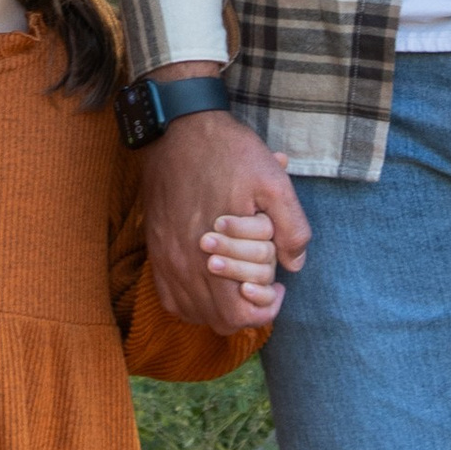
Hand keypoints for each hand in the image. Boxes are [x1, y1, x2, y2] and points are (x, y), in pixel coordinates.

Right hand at [143, 80, 308, 330]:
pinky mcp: (155, 250)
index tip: (277, 286)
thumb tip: (295, 265)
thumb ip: (291, 227)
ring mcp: (166, 260)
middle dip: (246, 310)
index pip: (240, 315)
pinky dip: (192, 301)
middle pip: (219, 321)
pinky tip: (208, 282)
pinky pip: (170, 298)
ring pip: (193, 313)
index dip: (266, 309)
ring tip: (237, 282)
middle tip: (261, 284)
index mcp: (216, 254)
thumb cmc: (229, 153)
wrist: (178, 129)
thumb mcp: (273, 181)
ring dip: (219, 308)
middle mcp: (185, 265)